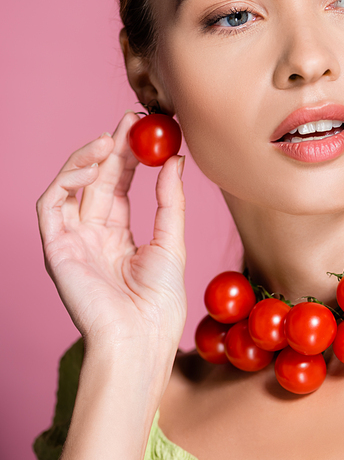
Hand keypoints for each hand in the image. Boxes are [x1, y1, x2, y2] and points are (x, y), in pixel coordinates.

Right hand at [36, 112, 186, 355]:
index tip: (146, 129)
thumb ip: (170, 201)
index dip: (129, 157)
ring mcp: (72, 240)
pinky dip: (67, 180)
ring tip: (111, 139)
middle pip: (98, 181)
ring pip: (70, 186)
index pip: (119, 186)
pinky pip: (51, 204)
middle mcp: (92, 235)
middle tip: (130, 120)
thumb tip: (176, 161)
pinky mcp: (55, 247)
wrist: (140, 339)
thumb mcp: (171, 243)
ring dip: (87, 159)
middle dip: (112, 148)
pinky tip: (94, 166)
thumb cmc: (159, 303)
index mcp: (118, 236)